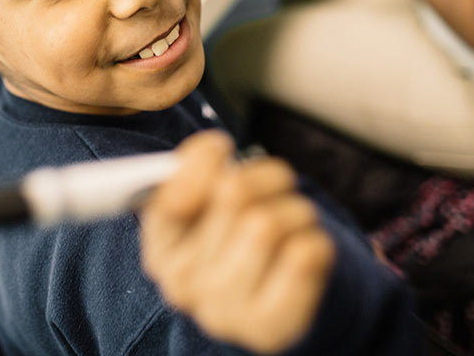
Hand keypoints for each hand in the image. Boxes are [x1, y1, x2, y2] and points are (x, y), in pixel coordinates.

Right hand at [140, 131, 334, 353]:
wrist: (271, 298)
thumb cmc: (233, 237)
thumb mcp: (203, 204)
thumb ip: (194, 175)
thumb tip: (210, 151)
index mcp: (159, 251)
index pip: (170, 201)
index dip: (200, 162)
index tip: (221, 146)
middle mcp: (183, 286)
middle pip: (233, 193)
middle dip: (263, 177)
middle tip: (270, 187)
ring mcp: (224, 312)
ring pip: (272, 221)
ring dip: (294, 207)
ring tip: (291, 219)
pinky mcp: (270, 327)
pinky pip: (305, 253)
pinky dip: (314, 238)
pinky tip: (301, 249)